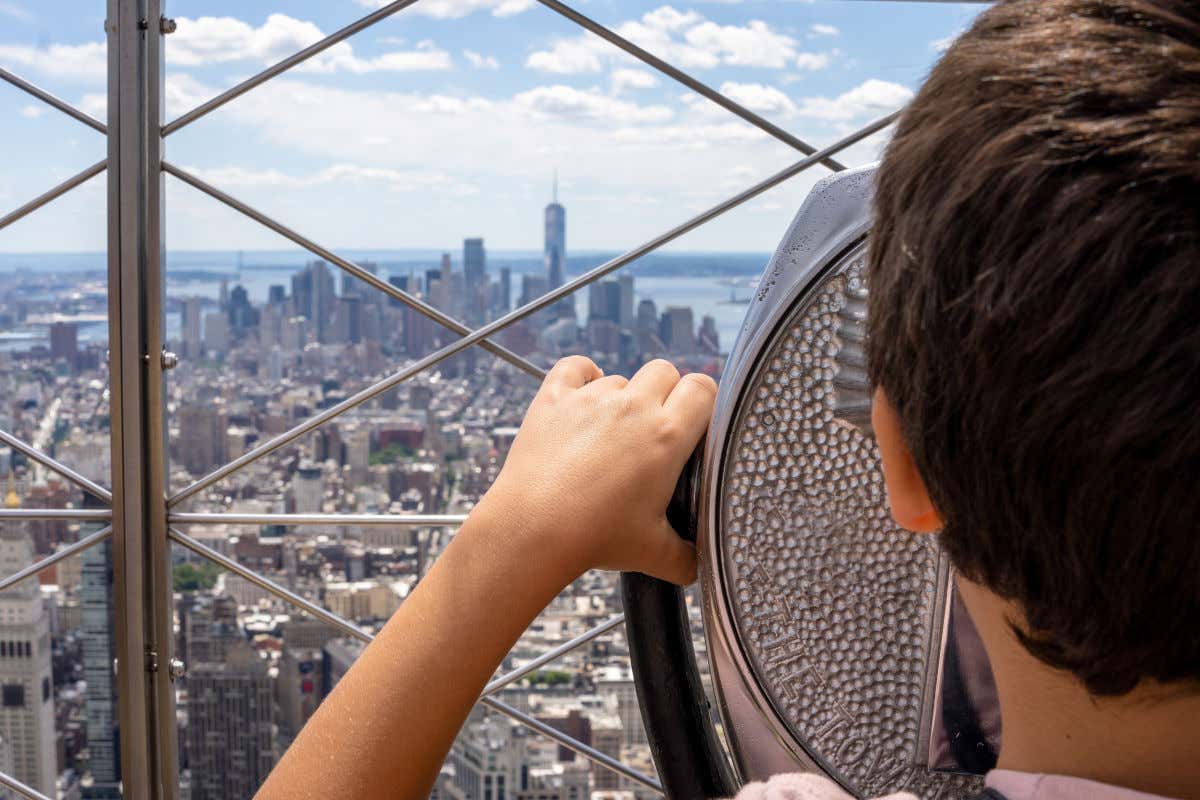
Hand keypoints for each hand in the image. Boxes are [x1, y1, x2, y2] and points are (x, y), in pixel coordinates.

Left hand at [475, 355, 716, 585]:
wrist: (532, 530)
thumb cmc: (594, 539)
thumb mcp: (653, 553)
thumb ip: (685, 557)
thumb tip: (697, 567)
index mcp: (667, 436)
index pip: (703, 389)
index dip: (702, 402)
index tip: (693, 425)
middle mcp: (633, 407)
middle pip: (665, 371)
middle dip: (665, 393)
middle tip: (654, 430)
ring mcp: (591, 398)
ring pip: (620, 378)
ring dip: (622, 397)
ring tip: (610, 435)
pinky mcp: (554, 398)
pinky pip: (575, 366)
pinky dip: (582, 375)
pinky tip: (583, 396)